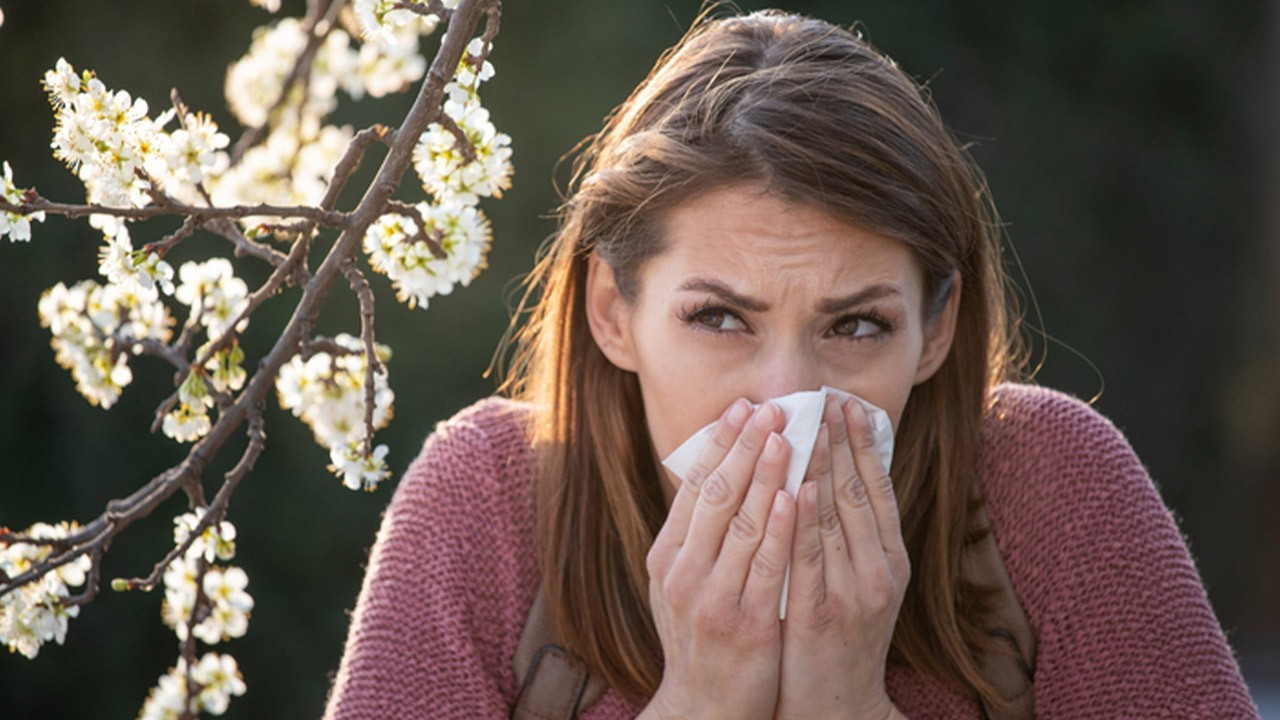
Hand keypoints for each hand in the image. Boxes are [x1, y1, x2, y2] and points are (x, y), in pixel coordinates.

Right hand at [641, 399, 794, 719]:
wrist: (704, 712)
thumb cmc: (702, 640)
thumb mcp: (683, 584)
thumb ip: (697, 536)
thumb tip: (717, 474)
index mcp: (667, 558)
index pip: (693, 487)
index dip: (719, 444)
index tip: (743, 407)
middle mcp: (683, 574)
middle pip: (715, 495)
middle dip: (744, 446)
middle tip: (770, 407)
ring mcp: (712, 599)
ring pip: (740, 523)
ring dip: (764, 474)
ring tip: (785, 434)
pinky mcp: (745, 625)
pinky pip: (765, 567)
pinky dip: (778, 528)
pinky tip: (793, 496)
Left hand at [775, 396, 910, 719]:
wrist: (837, 707)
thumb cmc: (838, 640)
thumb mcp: (855, 585)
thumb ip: (847, 538)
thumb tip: (829, 480)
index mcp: (889, 560)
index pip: (876, 488)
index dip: (864, 444)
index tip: (848, 403)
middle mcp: (879, 570)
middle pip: (859, 493)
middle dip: (842, 441)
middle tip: (826, 396)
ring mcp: (852, 592)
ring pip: (836, 518)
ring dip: (821, 466)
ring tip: (807, 423)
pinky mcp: (822, 614)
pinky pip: (811, 558)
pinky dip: (806, 521)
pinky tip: (797, 488)